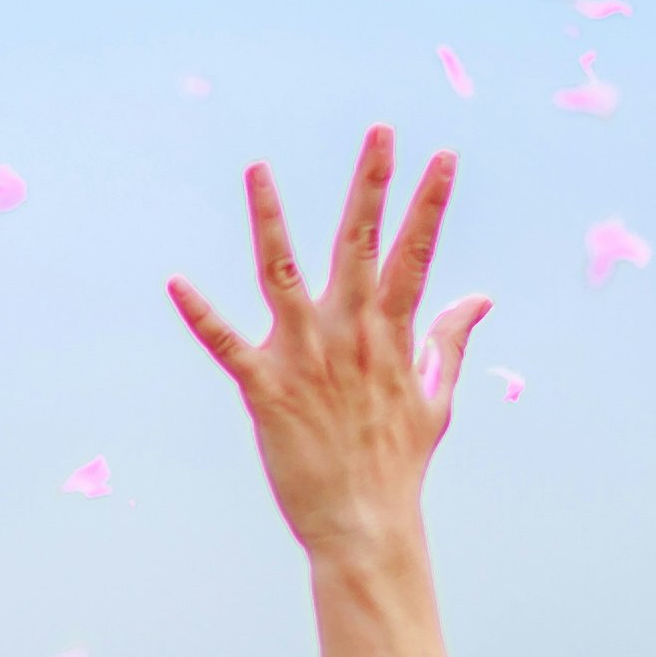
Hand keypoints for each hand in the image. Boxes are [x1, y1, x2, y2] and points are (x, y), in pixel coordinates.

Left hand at [169, 130, 487, 570]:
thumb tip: (480, 298)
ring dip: (268, 222)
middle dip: (371, 186)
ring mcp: (305, 359)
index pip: (415, 256)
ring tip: (256, 169)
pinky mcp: (265, 390)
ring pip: (283, 275)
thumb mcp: (435, 400)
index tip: (444, 157)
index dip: (430, 205)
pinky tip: (175, 284)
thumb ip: (449, 341)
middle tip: (380, 131)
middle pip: (359, 246)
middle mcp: (349, 336)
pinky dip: (201, 316)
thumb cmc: (396, 465)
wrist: (365, 525)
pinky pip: (227, 345)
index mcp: (389, 335)